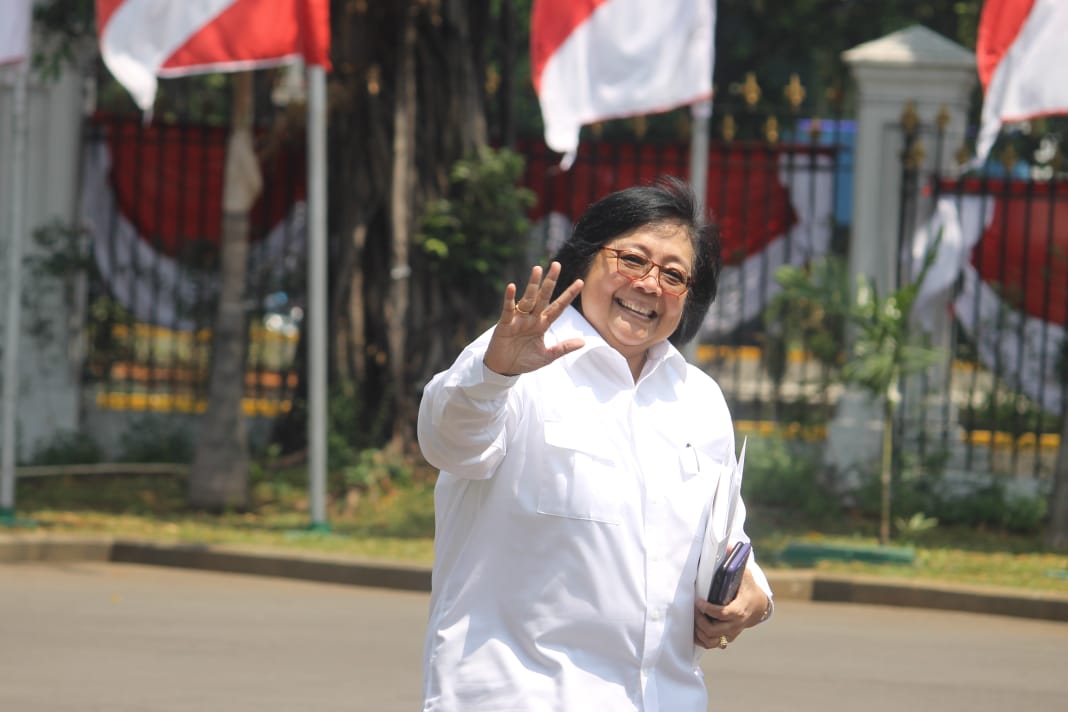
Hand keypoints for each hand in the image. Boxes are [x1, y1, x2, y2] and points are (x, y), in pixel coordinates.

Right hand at [483, 262, 584, 376]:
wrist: (504, 369)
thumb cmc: (524, 361)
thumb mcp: (547, 356)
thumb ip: (563, 347)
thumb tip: (583, 342)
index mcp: (542, 324)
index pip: (558, 307)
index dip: (568, 295)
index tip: (580, 282)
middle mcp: (532, 318)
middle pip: (543, 297)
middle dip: (550, 282)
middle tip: (556, 265)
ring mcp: (519, 319)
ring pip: (528, 299)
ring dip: (532, 285)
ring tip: (537, 269)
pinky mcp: (505, 324)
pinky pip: (508, 310)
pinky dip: (509, 299)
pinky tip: (512, 287)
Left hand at [693, 566, 767, 649]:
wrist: (759, 606)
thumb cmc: (749, 588)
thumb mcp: (745, 574)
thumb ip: (736, 562)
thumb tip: (727, 546)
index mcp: (739, 609)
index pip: (723, 613)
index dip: (709, 609)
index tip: (699, 601)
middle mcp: (736, 623)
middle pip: (714, 630)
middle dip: (700, 621)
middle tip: (694, 610)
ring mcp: (732, 632)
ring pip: (713, 640)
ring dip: (700, 632)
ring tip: (693, 620)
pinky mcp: (728, 636)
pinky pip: (714, 644)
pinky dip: (703, 640)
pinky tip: (696, 630)